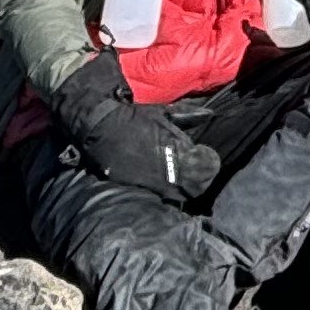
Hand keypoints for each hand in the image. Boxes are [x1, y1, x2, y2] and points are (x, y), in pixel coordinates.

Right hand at [52, 55, 222, 199]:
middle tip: (198, 172)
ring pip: (178, 194)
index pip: (204, 166)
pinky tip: (166, 184)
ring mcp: (150, 180)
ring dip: (184, 188)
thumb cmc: (133, 117)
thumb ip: (187, 117)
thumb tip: (209, 115)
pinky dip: (166, 191)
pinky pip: (159, 195)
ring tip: (182, 179)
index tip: (205, 157)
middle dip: (199, 179)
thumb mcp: (162, 113)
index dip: (209, 164)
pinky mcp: (135, 187)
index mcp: (175, 147)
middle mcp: (165, 167)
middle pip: (194, 185)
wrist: (100, 126)